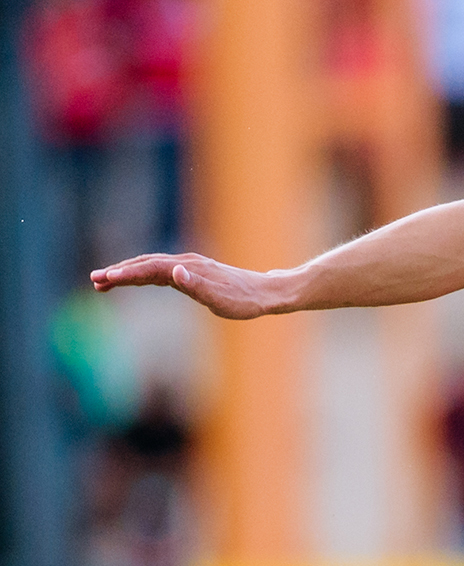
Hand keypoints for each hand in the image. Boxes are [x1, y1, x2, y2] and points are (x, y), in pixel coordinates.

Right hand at [90, 253, 295, 319]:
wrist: (266, 293)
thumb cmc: (244, 301)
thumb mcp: (221, 299)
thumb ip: (196, 286)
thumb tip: (175, 272)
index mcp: (188, 268)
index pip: (150, 269)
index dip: (126, 274)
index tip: (106, 279)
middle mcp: (186, 263)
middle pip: (145, 264)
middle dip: (119, 272)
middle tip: (95, 280)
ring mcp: (189, 266)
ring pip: (151, 267)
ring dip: (128, 273)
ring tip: (105, 282)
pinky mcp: (193, 273)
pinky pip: (161, 272)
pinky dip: (144, 275)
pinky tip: (136, 281)